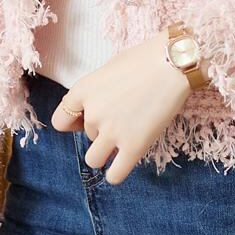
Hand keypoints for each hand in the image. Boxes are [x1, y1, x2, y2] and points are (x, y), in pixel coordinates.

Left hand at [51, 33, 193, 184]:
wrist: (174, 61)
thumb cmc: (144, 59)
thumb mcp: (109, 68)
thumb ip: (95, 92)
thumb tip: (89, 114)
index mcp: (83, 90)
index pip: (60, 120)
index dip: (73, 122)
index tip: (86, 119)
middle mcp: (93, 113)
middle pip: (87, 135)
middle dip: (102, 129)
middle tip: (124, 114)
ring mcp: (112, 132)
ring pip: (94, 159)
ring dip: (105, 152)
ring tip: (122, 139)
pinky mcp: (133, 147)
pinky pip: (114, 175)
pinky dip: (116, 174)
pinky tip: (124, 162)